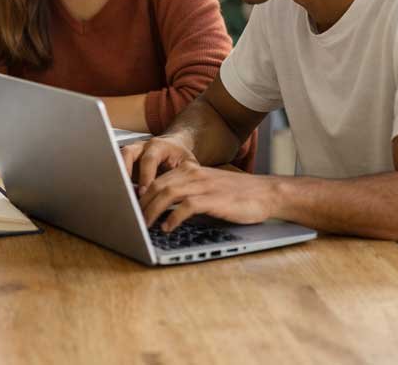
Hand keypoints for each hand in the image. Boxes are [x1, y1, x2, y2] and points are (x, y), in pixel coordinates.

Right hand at [119, 134, 197, 195]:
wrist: (175, 147)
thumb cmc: (182, 158)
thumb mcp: (189, 165)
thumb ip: (183, 177)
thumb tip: (178, 195)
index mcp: (160, 145)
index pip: (149, 159)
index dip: (145, 175)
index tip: (144, 192)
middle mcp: (143, 146)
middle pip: (128, 153)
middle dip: (126, 173)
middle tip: (128, 191)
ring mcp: (133, 151)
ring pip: (119, 157)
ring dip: (119, 174)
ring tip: (120, 191)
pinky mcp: (127, 159)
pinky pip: (117, 165)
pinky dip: (118, 177)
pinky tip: (121, 191)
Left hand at [139, 164, 277, 230]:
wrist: (267, 193)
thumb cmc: (236, 195)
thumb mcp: (206, 189)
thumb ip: (186, 194)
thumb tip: (162, 211)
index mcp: (189, 170)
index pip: (156, 180)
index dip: (140, 194)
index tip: (130, 207)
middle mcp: (193, 174)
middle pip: (156, 186)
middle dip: (141, 204)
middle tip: (131, 219)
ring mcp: (203, 185)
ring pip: (166, 194)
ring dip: (151, 211)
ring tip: (143, 225)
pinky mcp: (213, 199)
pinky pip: (186, 207)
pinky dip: (173, 217)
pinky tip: (167, 227)